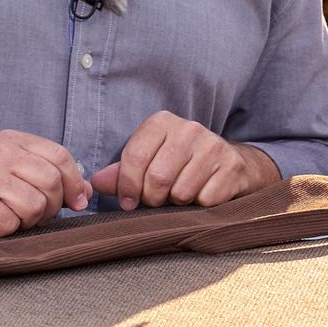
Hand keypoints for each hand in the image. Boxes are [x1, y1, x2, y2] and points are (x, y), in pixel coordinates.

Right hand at [0, 131, 93, 237]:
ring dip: (28, 221)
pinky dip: (7, 231)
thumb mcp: (8, 168)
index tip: (78, 201)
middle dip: (53, 206)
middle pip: (51, 182)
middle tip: (38, 215)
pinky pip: (11, 224)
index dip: (75, 182)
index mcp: (9, 140)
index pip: (59, 155)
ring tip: (10, 217)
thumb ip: (46, 173)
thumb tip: (86, 193)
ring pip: (35, 205)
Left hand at [88, 110, 276, 209]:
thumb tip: (96, 183)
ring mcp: (214, 146)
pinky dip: (200, 204)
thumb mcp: (148, 161)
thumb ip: (121, 173)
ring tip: (181, 192)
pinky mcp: (232, 166)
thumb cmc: (179, 163)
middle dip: (153, 198)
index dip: (127, 186)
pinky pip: (205, 200)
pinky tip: (202, 193)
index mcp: (162, 122)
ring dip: (177, 202)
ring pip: (181, 192)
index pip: (135, 158)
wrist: (229, 162)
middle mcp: (189, 128)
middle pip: (157, 178)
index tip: (128, 202)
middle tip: (157, 199)